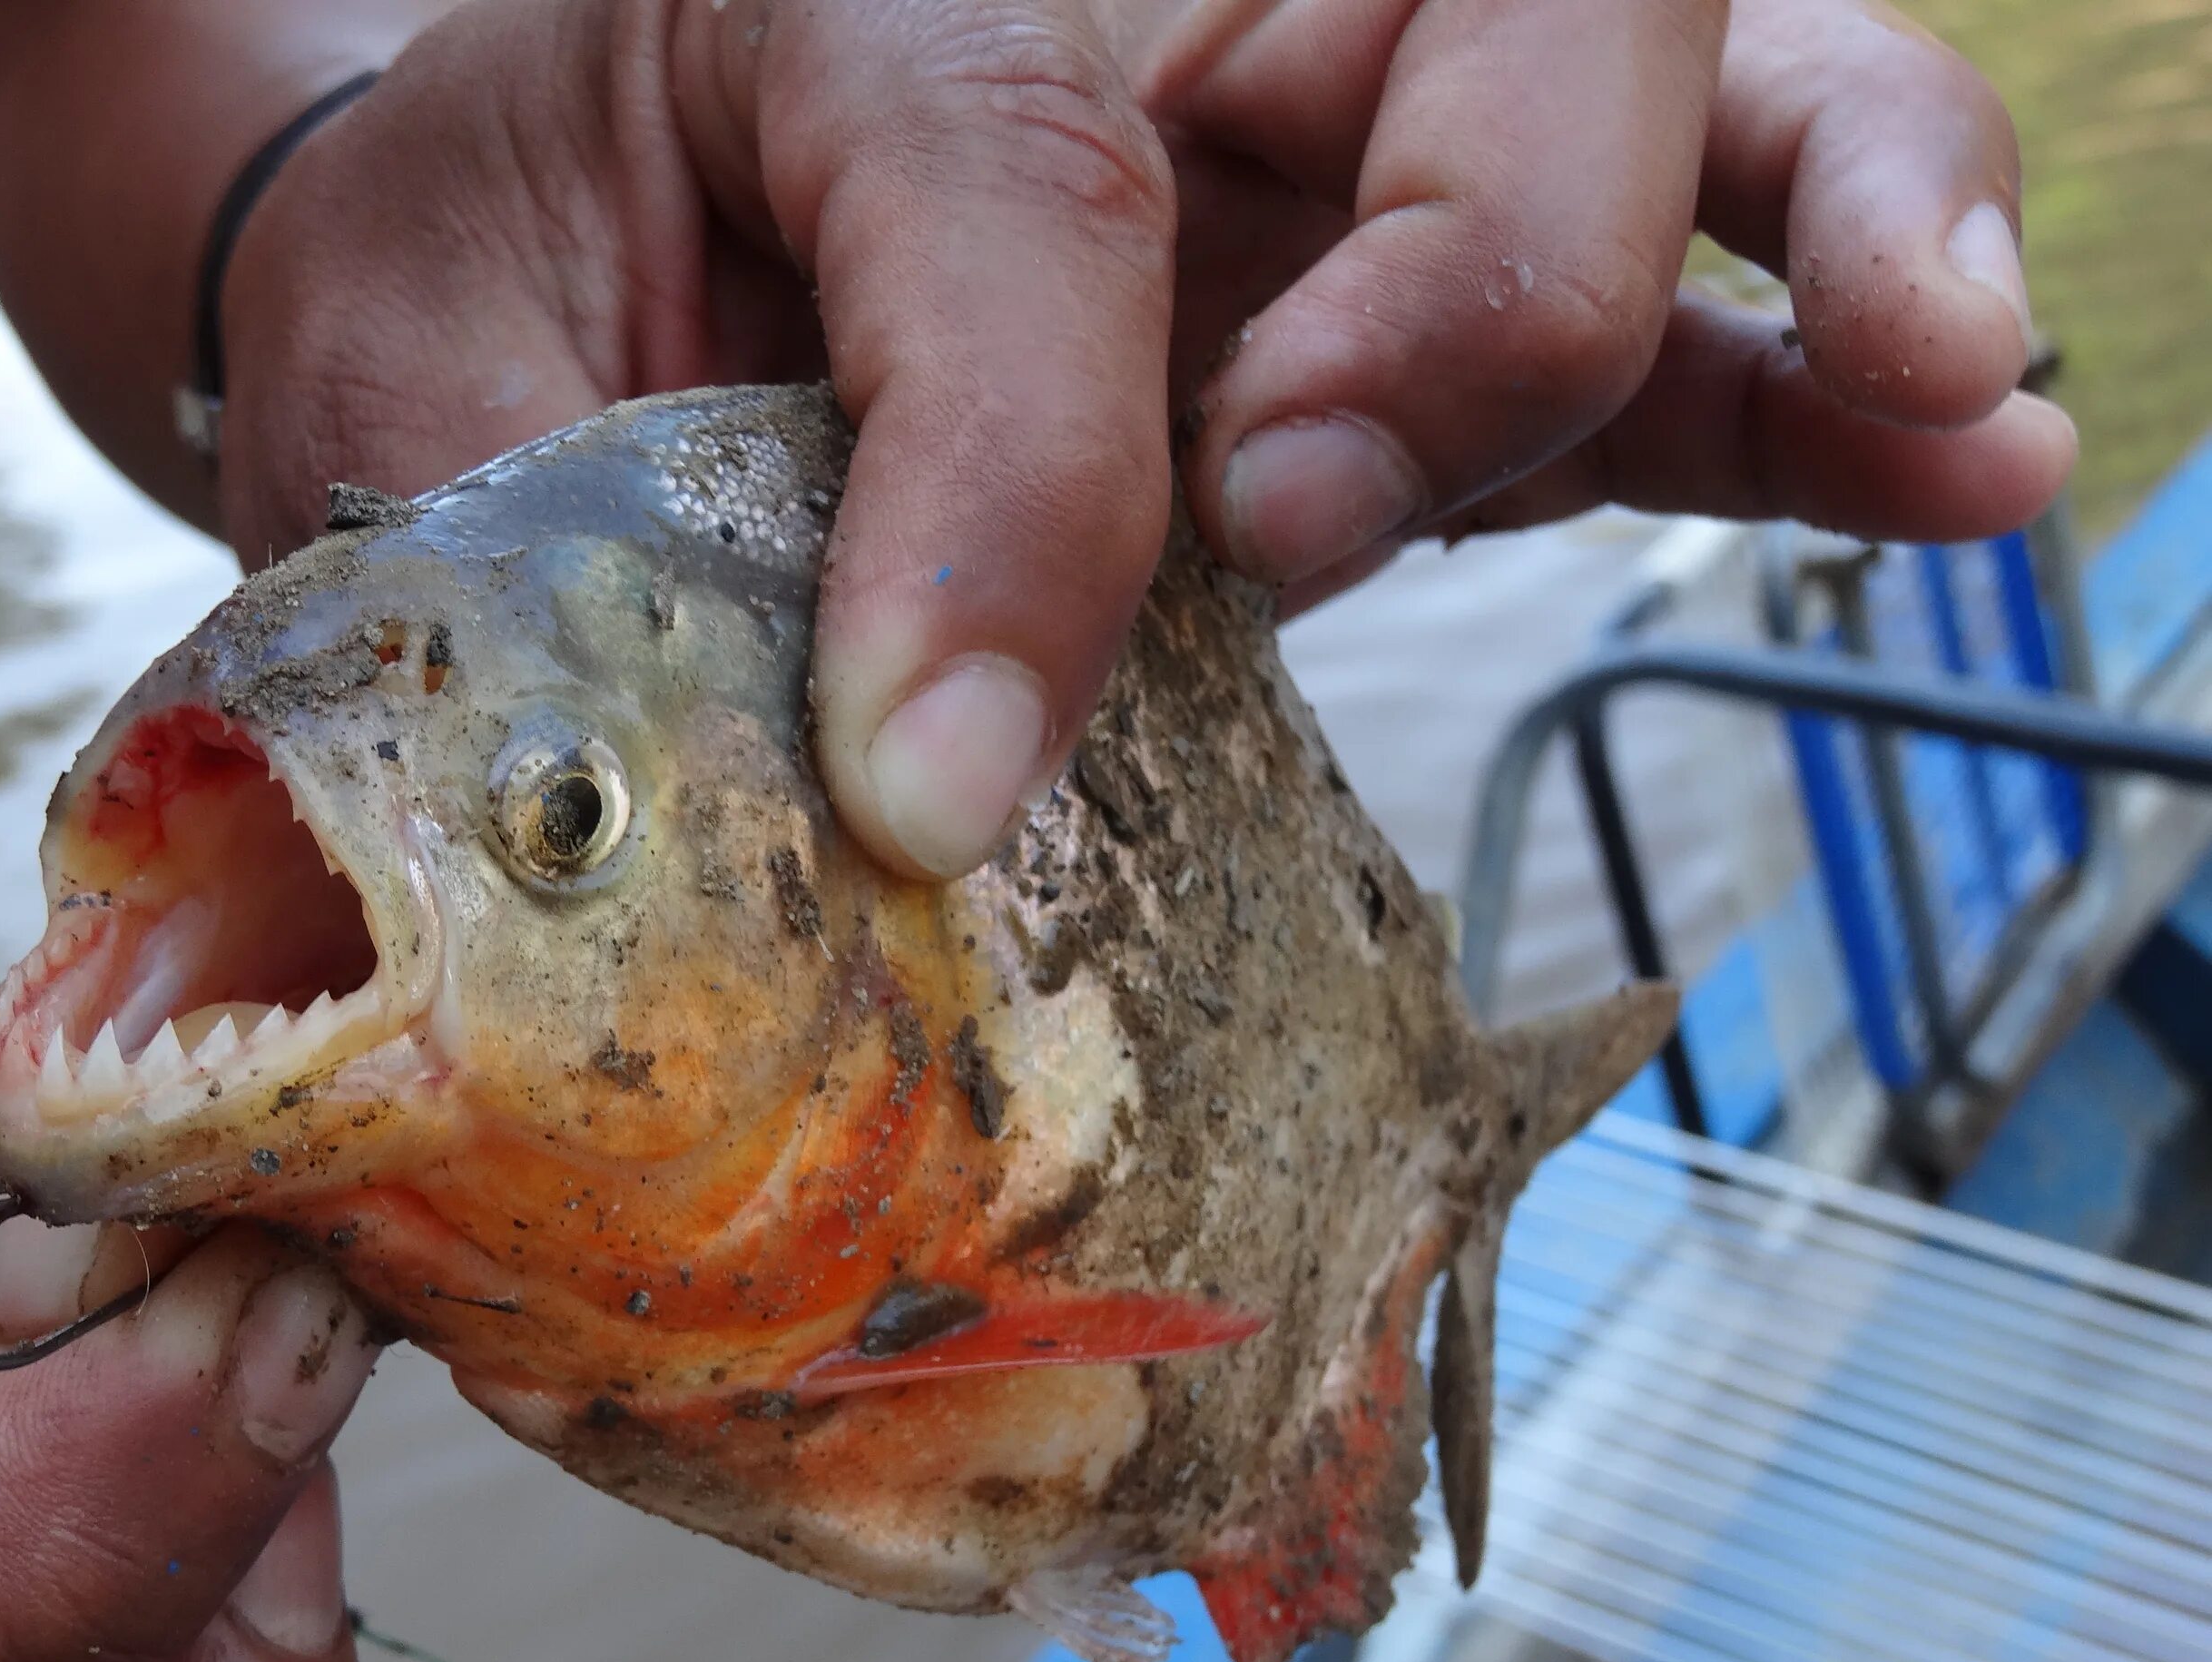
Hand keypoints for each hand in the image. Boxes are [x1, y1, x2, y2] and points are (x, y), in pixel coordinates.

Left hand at [207, 0, 2072, 882]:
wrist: (521, 238)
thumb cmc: (487, 272)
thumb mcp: (459, 381)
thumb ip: (583, 561)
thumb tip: (834, 830)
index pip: (1033, 194)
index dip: (1011, 504)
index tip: (928, 786)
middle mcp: (1152, 0)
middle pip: (1491, 25)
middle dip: (1473, 288)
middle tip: (1313, 508)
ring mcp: (1310, 122)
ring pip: (1669, 86)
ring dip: (1816, 239)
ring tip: (1934, 389)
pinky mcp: (1382, 278)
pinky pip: (1662, 296)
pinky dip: (1808, 376)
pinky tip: (1951, 457)